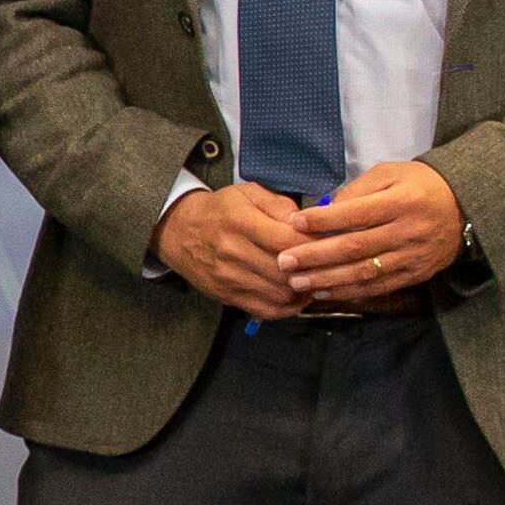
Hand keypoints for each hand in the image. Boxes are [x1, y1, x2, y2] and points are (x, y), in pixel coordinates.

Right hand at [153, 181, 310, 321]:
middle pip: (286, 271)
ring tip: (313, 277)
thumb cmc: (220, 210)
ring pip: (281, 293)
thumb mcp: (248, 193)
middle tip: (325, 262)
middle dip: (312, 268)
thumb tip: (306, 224)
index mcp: (239, 221)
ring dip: (303, 289)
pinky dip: (289, 307)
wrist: (178, 232)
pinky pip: (267, 310)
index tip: (326, 240)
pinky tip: (296, 294)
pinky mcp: (228, 296)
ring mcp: (229, 278)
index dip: (313, 243)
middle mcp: (232, 252)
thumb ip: (280, 204)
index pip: (287, 240)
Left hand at [279, 161, 461, 311]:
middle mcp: (409, 232)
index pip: (357, 213)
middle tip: (285, 261)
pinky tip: (324, 290)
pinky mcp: (415, 274)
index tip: (294, 223)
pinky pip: (378, 286)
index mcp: (402, 202)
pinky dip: (349, 291)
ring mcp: (413, 257)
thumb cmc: (419, 185)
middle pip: (356, 247)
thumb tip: (323, 210)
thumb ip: (357, 190)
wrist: (464, 206)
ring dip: (328, 279)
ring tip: (297, 281)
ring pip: (365, 272)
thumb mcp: (391, 173)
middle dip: (316, 256)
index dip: (324, 220)